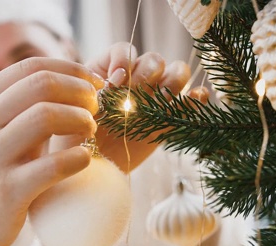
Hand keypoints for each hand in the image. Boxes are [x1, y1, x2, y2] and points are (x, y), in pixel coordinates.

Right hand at [0, 57, 103, 245]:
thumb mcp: (2, 130)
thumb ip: (28, 104)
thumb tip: (82, 80)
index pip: (31, 67)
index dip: (71, 70)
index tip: (95, 84)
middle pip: (41, 85)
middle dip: (79, 92)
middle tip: (95, 108)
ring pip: (46, 116)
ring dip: (80, 119)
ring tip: (90, 130)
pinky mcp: (7, 191)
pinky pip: (53, 165)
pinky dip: (78, 157)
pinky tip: (85, 158)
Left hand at [50, 42, 190, 172]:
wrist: (93, 165)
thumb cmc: (77, 136)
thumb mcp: (77, 111)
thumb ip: (93, 94)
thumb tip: (117, 81)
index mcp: (112, 70)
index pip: (125, 50)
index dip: (123, 62)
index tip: (114, 83)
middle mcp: (137, 78)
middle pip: (154, 60)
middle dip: (146, 74)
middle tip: (134, 97)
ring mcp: (157, 96)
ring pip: (177, 71)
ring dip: (173, 81)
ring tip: (159, 102)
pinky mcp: (172, 117)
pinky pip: (193, 98)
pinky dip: (197, 95)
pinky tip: (195, 98)